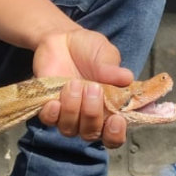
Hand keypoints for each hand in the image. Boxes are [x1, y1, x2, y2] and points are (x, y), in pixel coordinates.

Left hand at [32, 28, 133, 147]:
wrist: (62, 40)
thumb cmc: (90, 50)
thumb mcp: (105, 54)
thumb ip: (113, 69)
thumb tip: (127, 78)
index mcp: (110, 109)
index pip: (114, 135)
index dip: (115, 134)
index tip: (116, 119)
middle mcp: (89, 118)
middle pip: (91, 134)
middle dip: (92, 113)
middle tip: (93, 87)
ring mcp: (68, 115)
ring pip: (69, 129)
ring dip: (72, 109)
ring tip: (73, 84)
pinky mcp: (48, 109)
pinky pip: (49, 121)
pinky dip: (52, 113)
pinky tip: (55, 101)